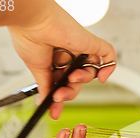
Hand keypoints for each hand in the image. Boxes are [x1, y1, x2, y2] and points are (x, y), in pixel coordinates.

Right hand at [7, 1, 115, 119]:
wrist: (32, 22)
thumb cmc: (29, 38)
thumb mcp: (37, 68)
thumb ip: (45, 86)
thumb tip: (45, 102)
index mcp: (54, 60)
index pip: (63, 83)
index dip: (60, 98)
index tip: (54, 112)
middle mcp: (69, 54)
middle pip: (77, 81)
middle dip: (68, 92)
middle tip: (58, 97)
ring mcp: (81, 49)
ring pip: (90, 72)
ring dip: (81, 81)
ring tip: (71, 77)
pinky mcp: (90, 43)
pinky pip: (108, 55)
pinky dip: (109, 67)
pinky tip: (102, 78)